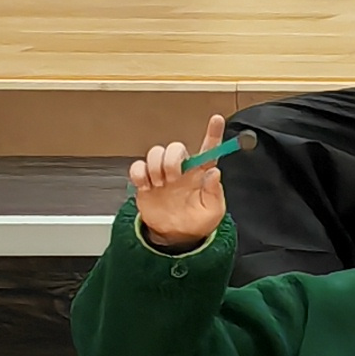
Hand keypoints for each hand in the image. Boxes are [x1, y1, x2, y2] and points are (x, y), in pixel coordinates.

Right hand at [130, 120, 231, 251]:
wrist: (175, 236)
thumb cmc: (197, 222)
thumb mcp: (213, 211)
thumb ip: (215, 192)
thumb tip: (215, 173)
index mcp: (201, 174)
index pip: (209, 149)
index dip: (213, 133)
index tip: (217, 119)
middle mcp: (182, 170)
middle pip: (174, 147)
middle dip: (171, 160)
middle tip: (173, 178)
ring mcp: (162, 174)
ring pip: (155, 152)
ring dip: (156, 166)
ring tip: (161, 184)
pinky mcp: (146, 182)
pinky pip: (137, 167)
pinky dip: (139, 173)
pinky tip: (146, 185)